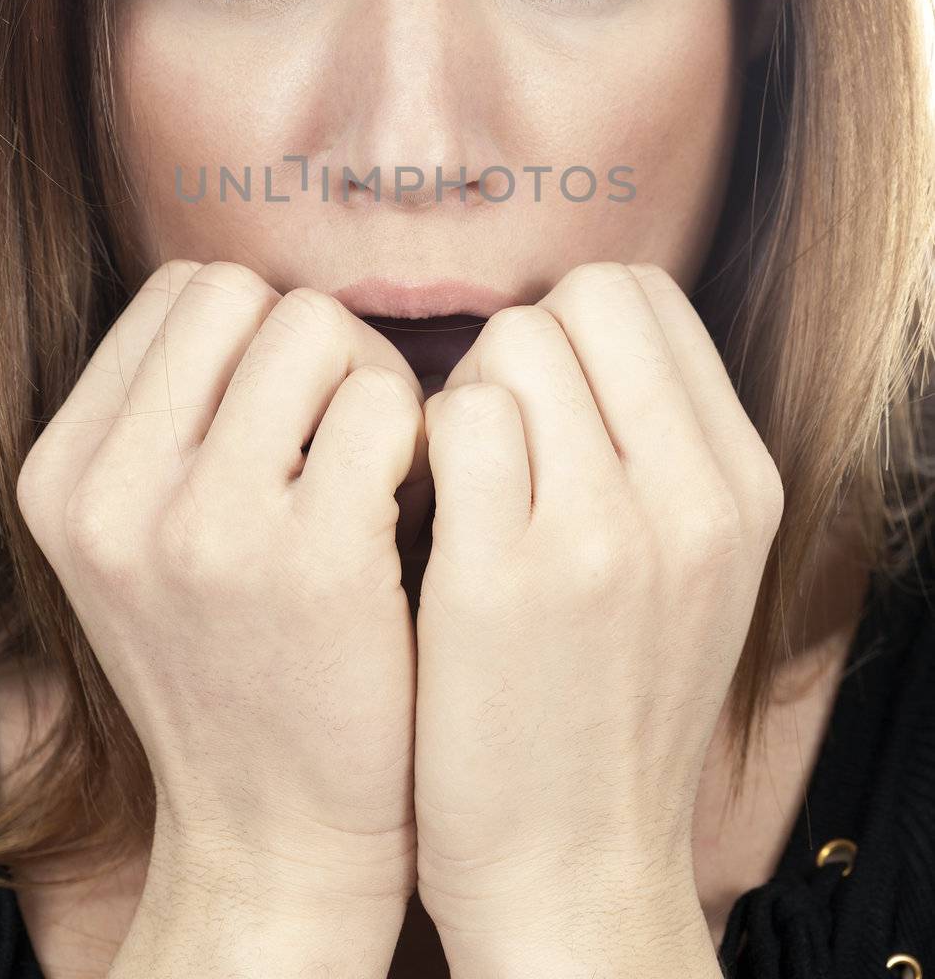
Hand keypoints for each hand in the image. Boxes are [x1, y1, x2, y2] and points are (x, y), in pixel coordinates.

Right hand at [16, 259, 428, 921]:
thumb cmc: (236, 657)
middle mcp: (112, 495)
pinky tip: (414, 505)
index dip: (254, 333)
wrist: (278, 830)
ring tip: (381, 466)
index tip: (291, 409)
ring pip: (317, 326)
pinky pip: (385, 403)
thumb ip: (173, 417)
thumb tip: (269, 297)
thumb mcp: (143, 540)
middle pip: (244, 295)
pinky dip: (418, 436)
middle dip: (314, 341)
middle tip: (348, 425)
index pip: (177, 295)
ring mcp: (205, 527)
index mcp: (62, 477)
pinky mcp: (313, 559)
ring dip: (370, 380)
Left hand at [411, 261, 783, 958]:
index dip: (576, 325)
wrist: (574, 865)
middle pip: (584, 297)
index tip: (546, 392)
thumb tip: (575, 322)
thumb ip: (659, 442)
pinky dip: (422, 444)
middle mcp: (692, 499)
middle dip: (523, 342)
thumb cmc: (610, 699)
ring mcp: (602, 537)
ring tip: (462, 477)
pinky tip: (422, 509)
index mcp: (742, 486)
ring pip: (513, 344)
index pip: (649, 298)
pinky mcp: (503, 579)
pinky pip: (453, 419)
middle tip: (498, 430)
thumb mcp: (692, 566)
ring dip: (468, 391)